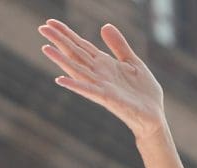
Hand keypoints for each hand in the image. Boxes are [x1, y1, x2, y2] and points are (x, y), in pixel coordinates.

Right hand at [38, 20, 165, 140]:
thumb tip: (104, 26)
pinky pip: (89, 91)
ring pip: (77, 70)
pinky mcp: (108, 99)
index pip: (81, 46)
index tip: (51, 23)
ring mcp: (101, 87)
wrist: (154, 115)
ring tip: (46, 48)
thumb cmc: (143, 92)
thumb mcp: (133, 62)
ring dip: (61, 60)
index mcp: (104, 64)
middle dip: (59, 41)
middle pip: (75, 54)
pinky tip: (60, 80)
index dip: (67, 34)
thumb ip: (119, 46)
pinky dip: (75, 85)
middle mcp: (99, 74)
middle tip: (42, 28)